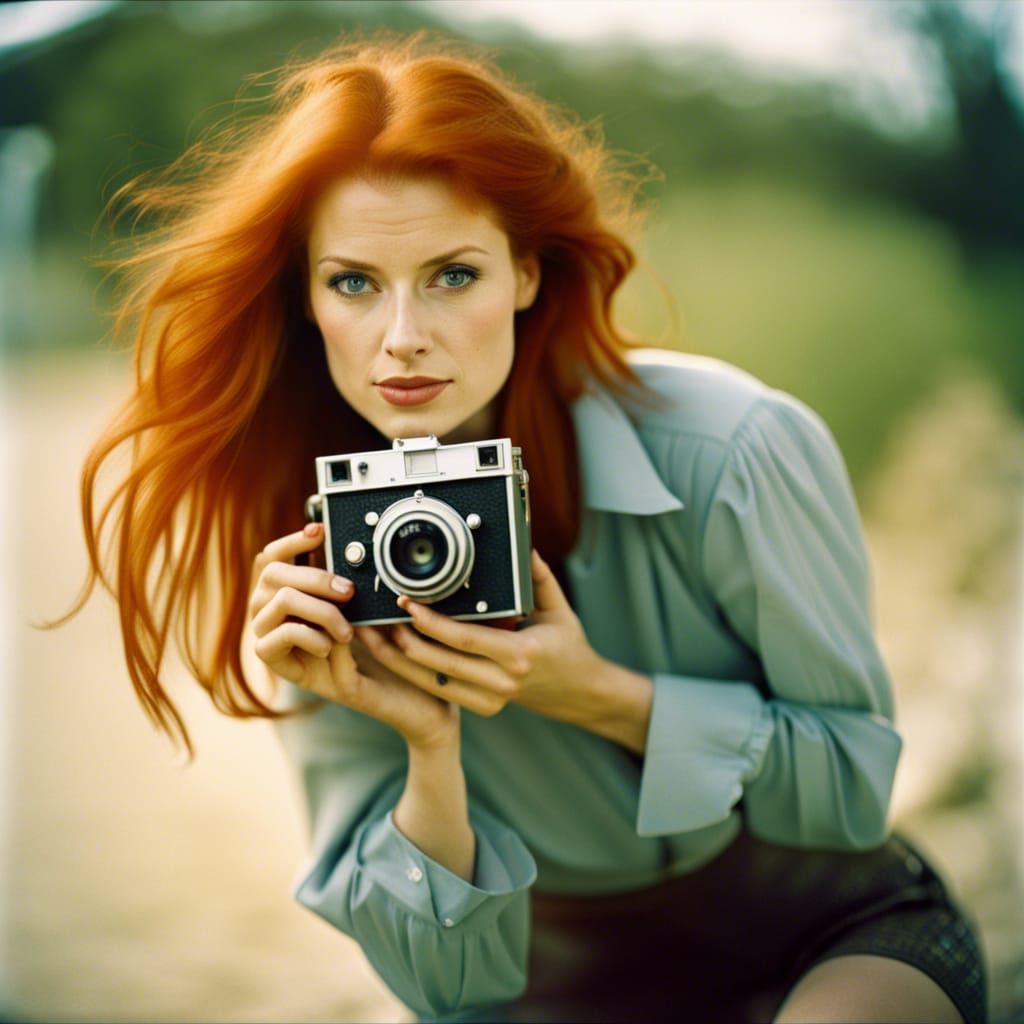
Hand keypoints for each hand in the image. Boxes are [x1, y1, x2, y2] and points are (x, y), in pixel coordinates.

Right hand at [248, 523, 458, 749]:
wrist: (407, 697)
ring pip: (279, 602)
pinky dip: (312, 635)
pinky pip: (279, 637)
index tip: (321, 531)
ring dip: (320, 608)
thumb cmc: (386, 647)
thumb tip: (340, 543)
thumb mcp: (367, 606)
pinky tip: (335, 646)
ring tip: (347, 628)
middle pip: (272, 575)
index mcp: (289, 598)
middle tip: (349, 592)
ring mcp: (273, 643)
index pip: (270, 559)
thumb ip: (347, 582)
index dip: (291, 541)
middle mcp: (272, 617)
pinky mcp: (282, 668)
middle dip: (315, 576)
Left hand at [359, 550, 607, 725]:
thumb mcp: (559, 609)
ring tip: (382, 634)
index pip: (465, 639)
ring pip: (435, 681)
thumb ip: (539, 577)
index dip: (432, 622)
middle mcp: (504, 681)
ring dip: (403, 659)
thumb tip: (525, 547)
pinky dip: (417, 673)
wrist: (577, 689)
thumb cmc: (569, 646)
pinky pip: (443, 691)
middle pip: (442, 662)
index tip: (409, 603)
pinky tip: (399, 654)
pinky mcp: (484, 707)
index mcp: (521, 654)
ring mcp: (493, 699)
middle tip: (385, 615)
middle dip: (407, 639)